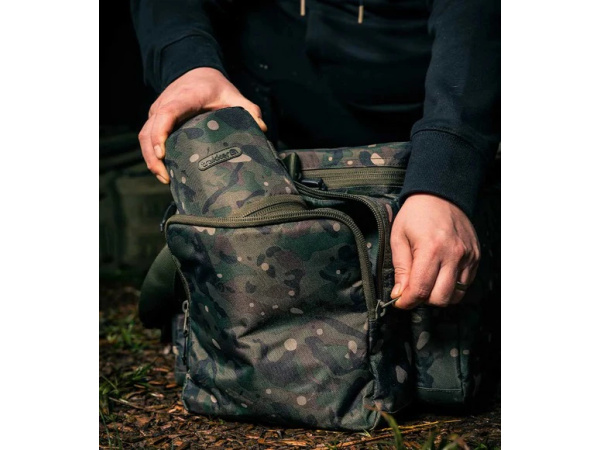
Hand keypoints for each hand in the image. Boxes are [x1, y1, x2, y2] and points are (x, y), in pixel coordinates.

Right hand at [138, 67, 267, 182]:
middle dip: (153, 155)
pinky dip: (151, 154)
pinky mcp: (155, 119)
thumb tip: (262, 128)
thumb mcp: (233, 94)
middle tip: (166, 176)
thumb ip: (248, 109)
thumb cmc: (214, 86)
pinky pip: (147, 137)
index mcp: (184, 97)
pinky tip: (163, 171)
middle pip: (150, 130)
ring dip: (150, 158)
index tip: (163, 153)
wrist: (196, 71)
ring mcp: (157, 111)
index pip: (167, 113)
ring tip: (164, 178)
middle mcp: (165, 103)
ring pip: (144, 136)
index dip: (161, 133)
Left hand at [390, 194, 479, 307]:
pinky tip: (440, 275)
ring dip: (438, 295)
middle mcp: (453, 254)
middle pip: (440, 298)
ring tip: (427, 282)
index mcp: (431, 249)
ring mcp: (468, 257)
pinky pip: (465, 284)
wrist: (441, 194)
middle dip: (423, 300)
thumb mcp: (398, 237)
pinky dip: (452, 286)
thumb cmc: (416, 214)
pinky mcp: (476, 257)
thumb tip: (399, 293)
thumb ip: (400, 268)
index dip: (407, 301)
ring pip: (455, 295)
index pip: (420, 289)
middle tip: (413, 290)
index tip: (400, 301)